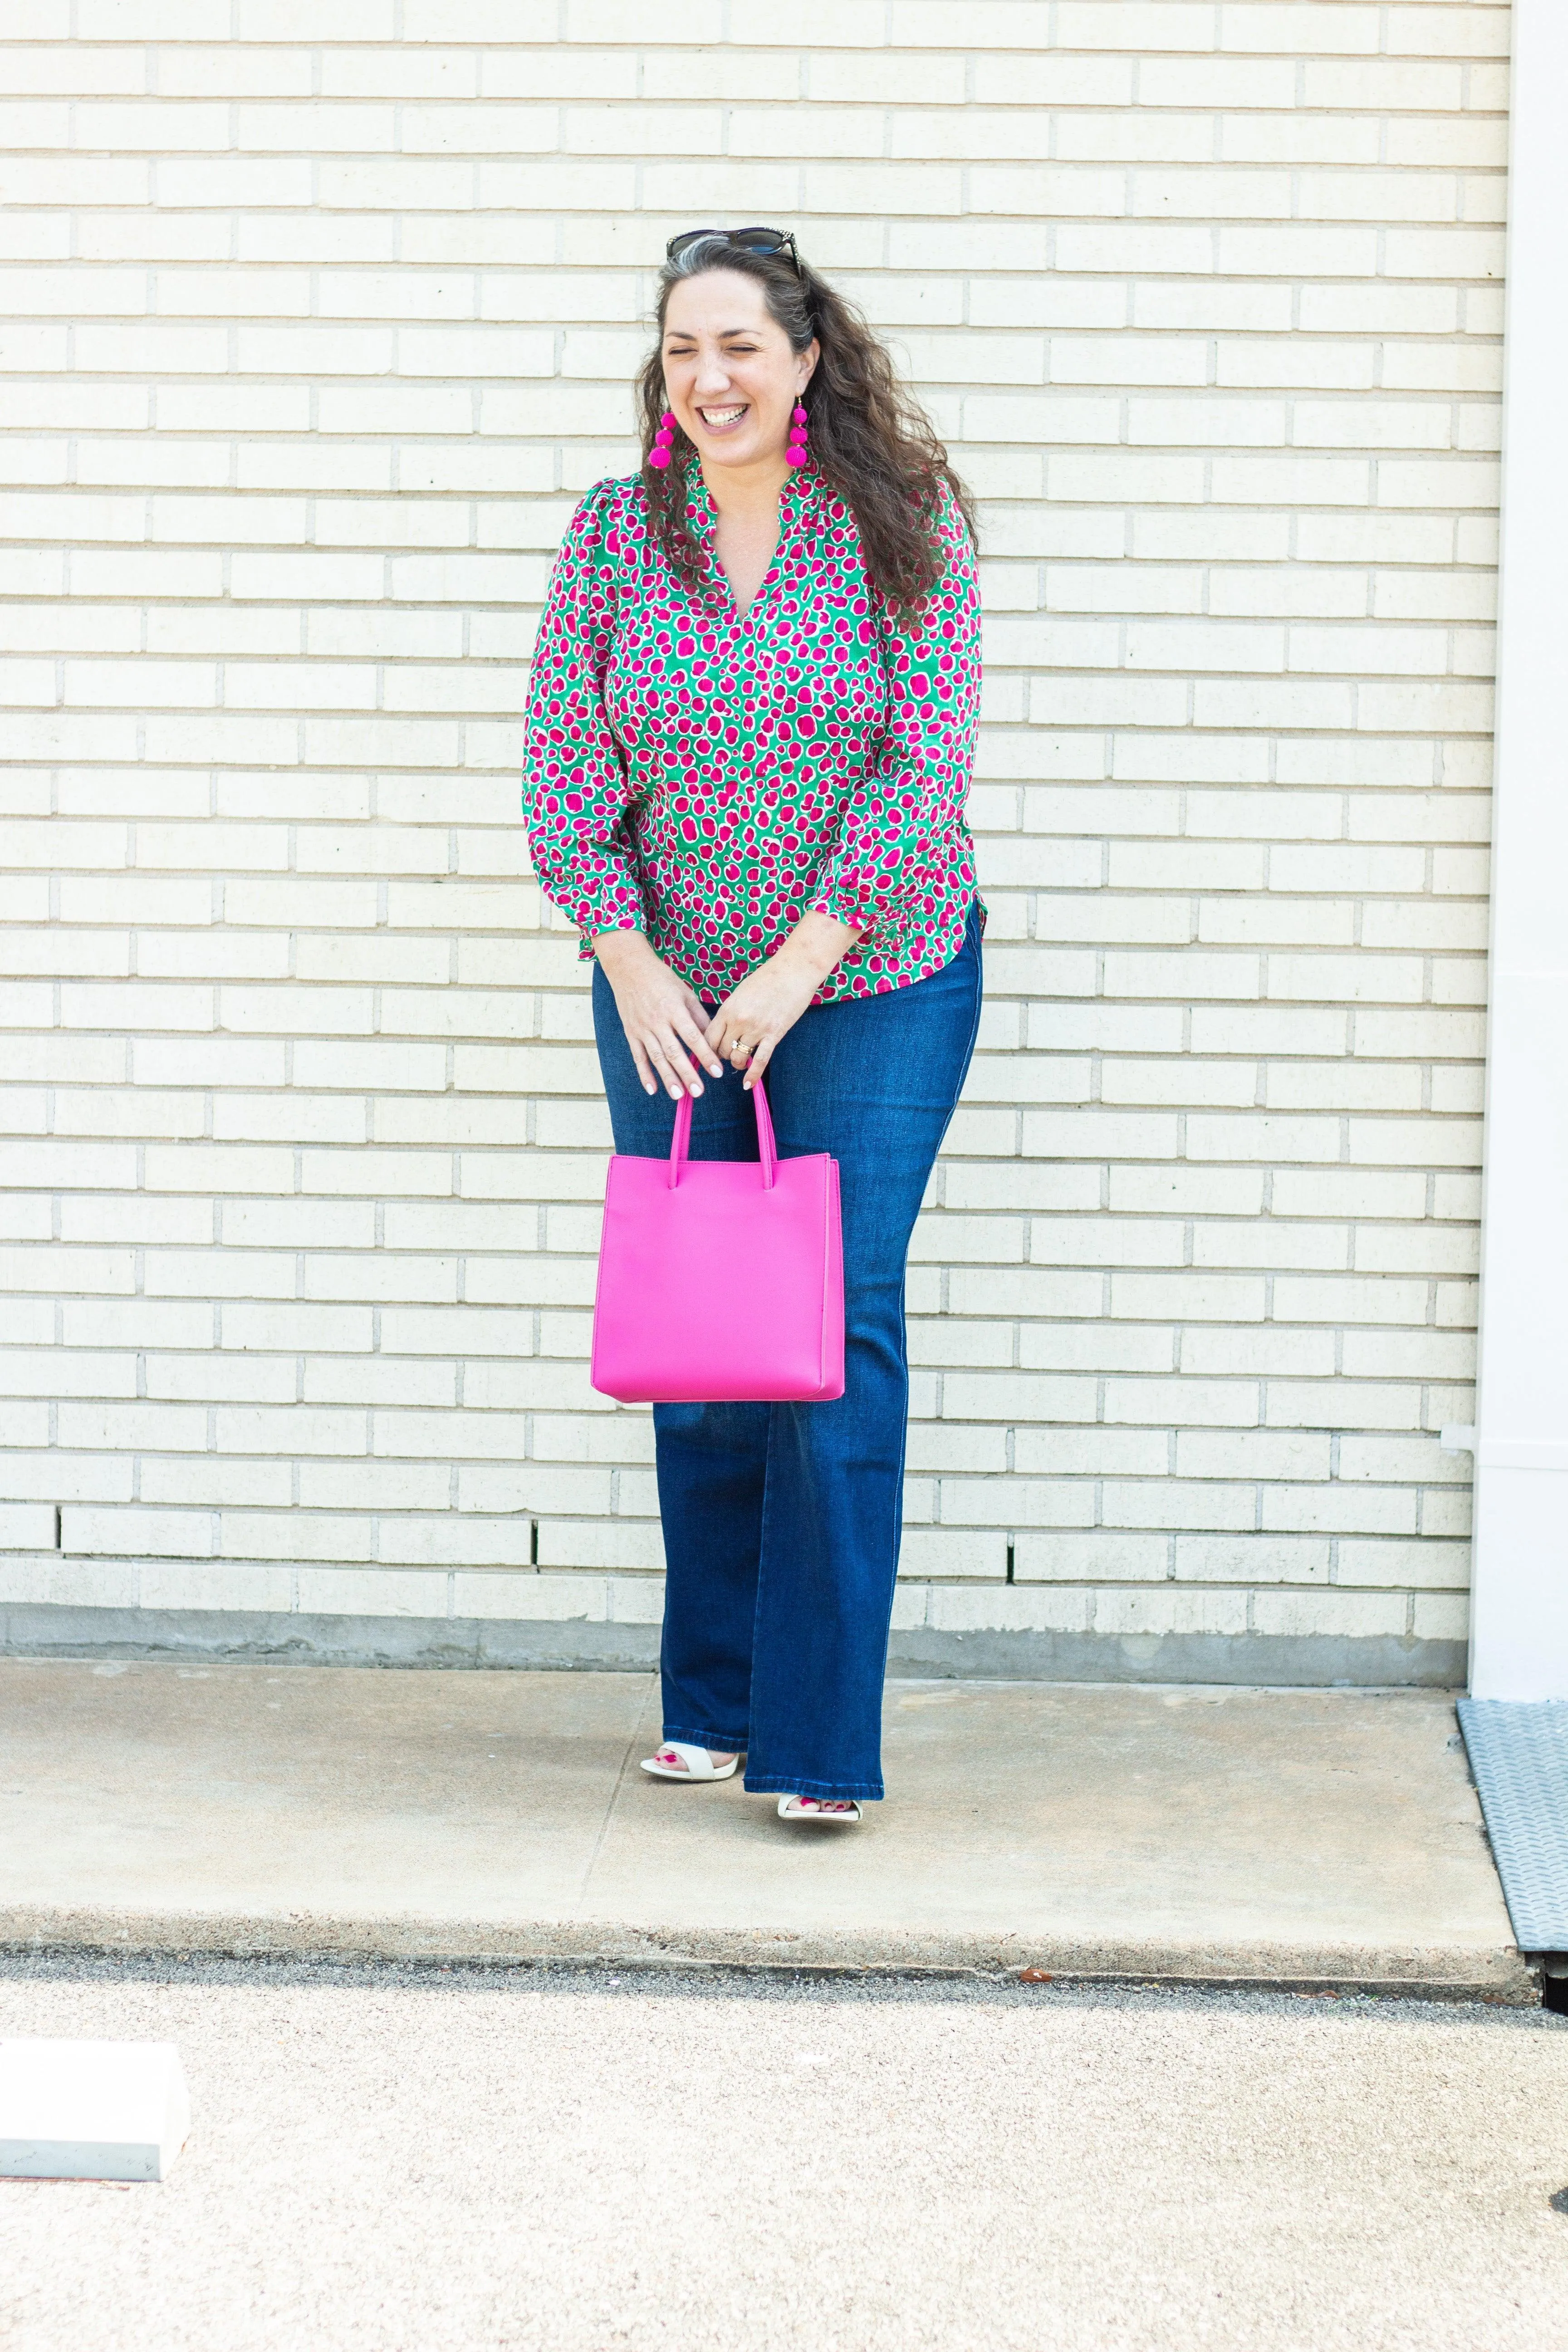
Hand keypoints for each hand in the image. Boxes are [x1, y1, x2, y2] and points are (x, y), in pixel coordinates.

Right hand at [593, 930, 724, 1099]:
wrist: (629, 968)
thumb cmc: (662, 979)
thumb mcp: (685, 992)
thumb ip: (699, 1016)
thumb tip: (713, 1039)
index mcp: (674, 1009)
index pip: (693, 1037)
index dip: (705, 1055)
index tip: (717, 1072)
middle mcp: (657, 1021)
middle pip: (674, 1051)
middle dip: (687, 1073)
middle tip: (698, 1092)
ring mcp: (642, 1028)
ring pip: (656, 1058)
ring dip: (667, 1078)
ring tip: (678, 1096)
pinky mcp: (631, 1033)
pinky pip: (638, 1057)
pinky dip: (644, 1074)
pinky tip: (652, 1090)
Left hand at [706, 912, 859, 1088]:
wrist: (794, 971)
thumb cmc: (767, 979)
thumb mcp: (740, 993)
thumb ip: (730, 1012)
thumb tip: (723, 1030)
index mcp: (728, 1008)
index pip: (709, 1037)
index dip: (707, 1049)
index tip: (709, 1053)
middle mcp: (739, 1020)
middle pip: (722, 1049)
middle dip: (722, 1056)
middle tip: (726, 1056)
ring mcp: (756, 1029)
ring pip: (738, 1057)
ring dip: (737, 1063)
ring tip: (739, 1062)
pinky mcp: (774, 1034)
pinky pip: (759, 1061)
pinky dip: (752, 1075)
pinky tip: (748, 1085)